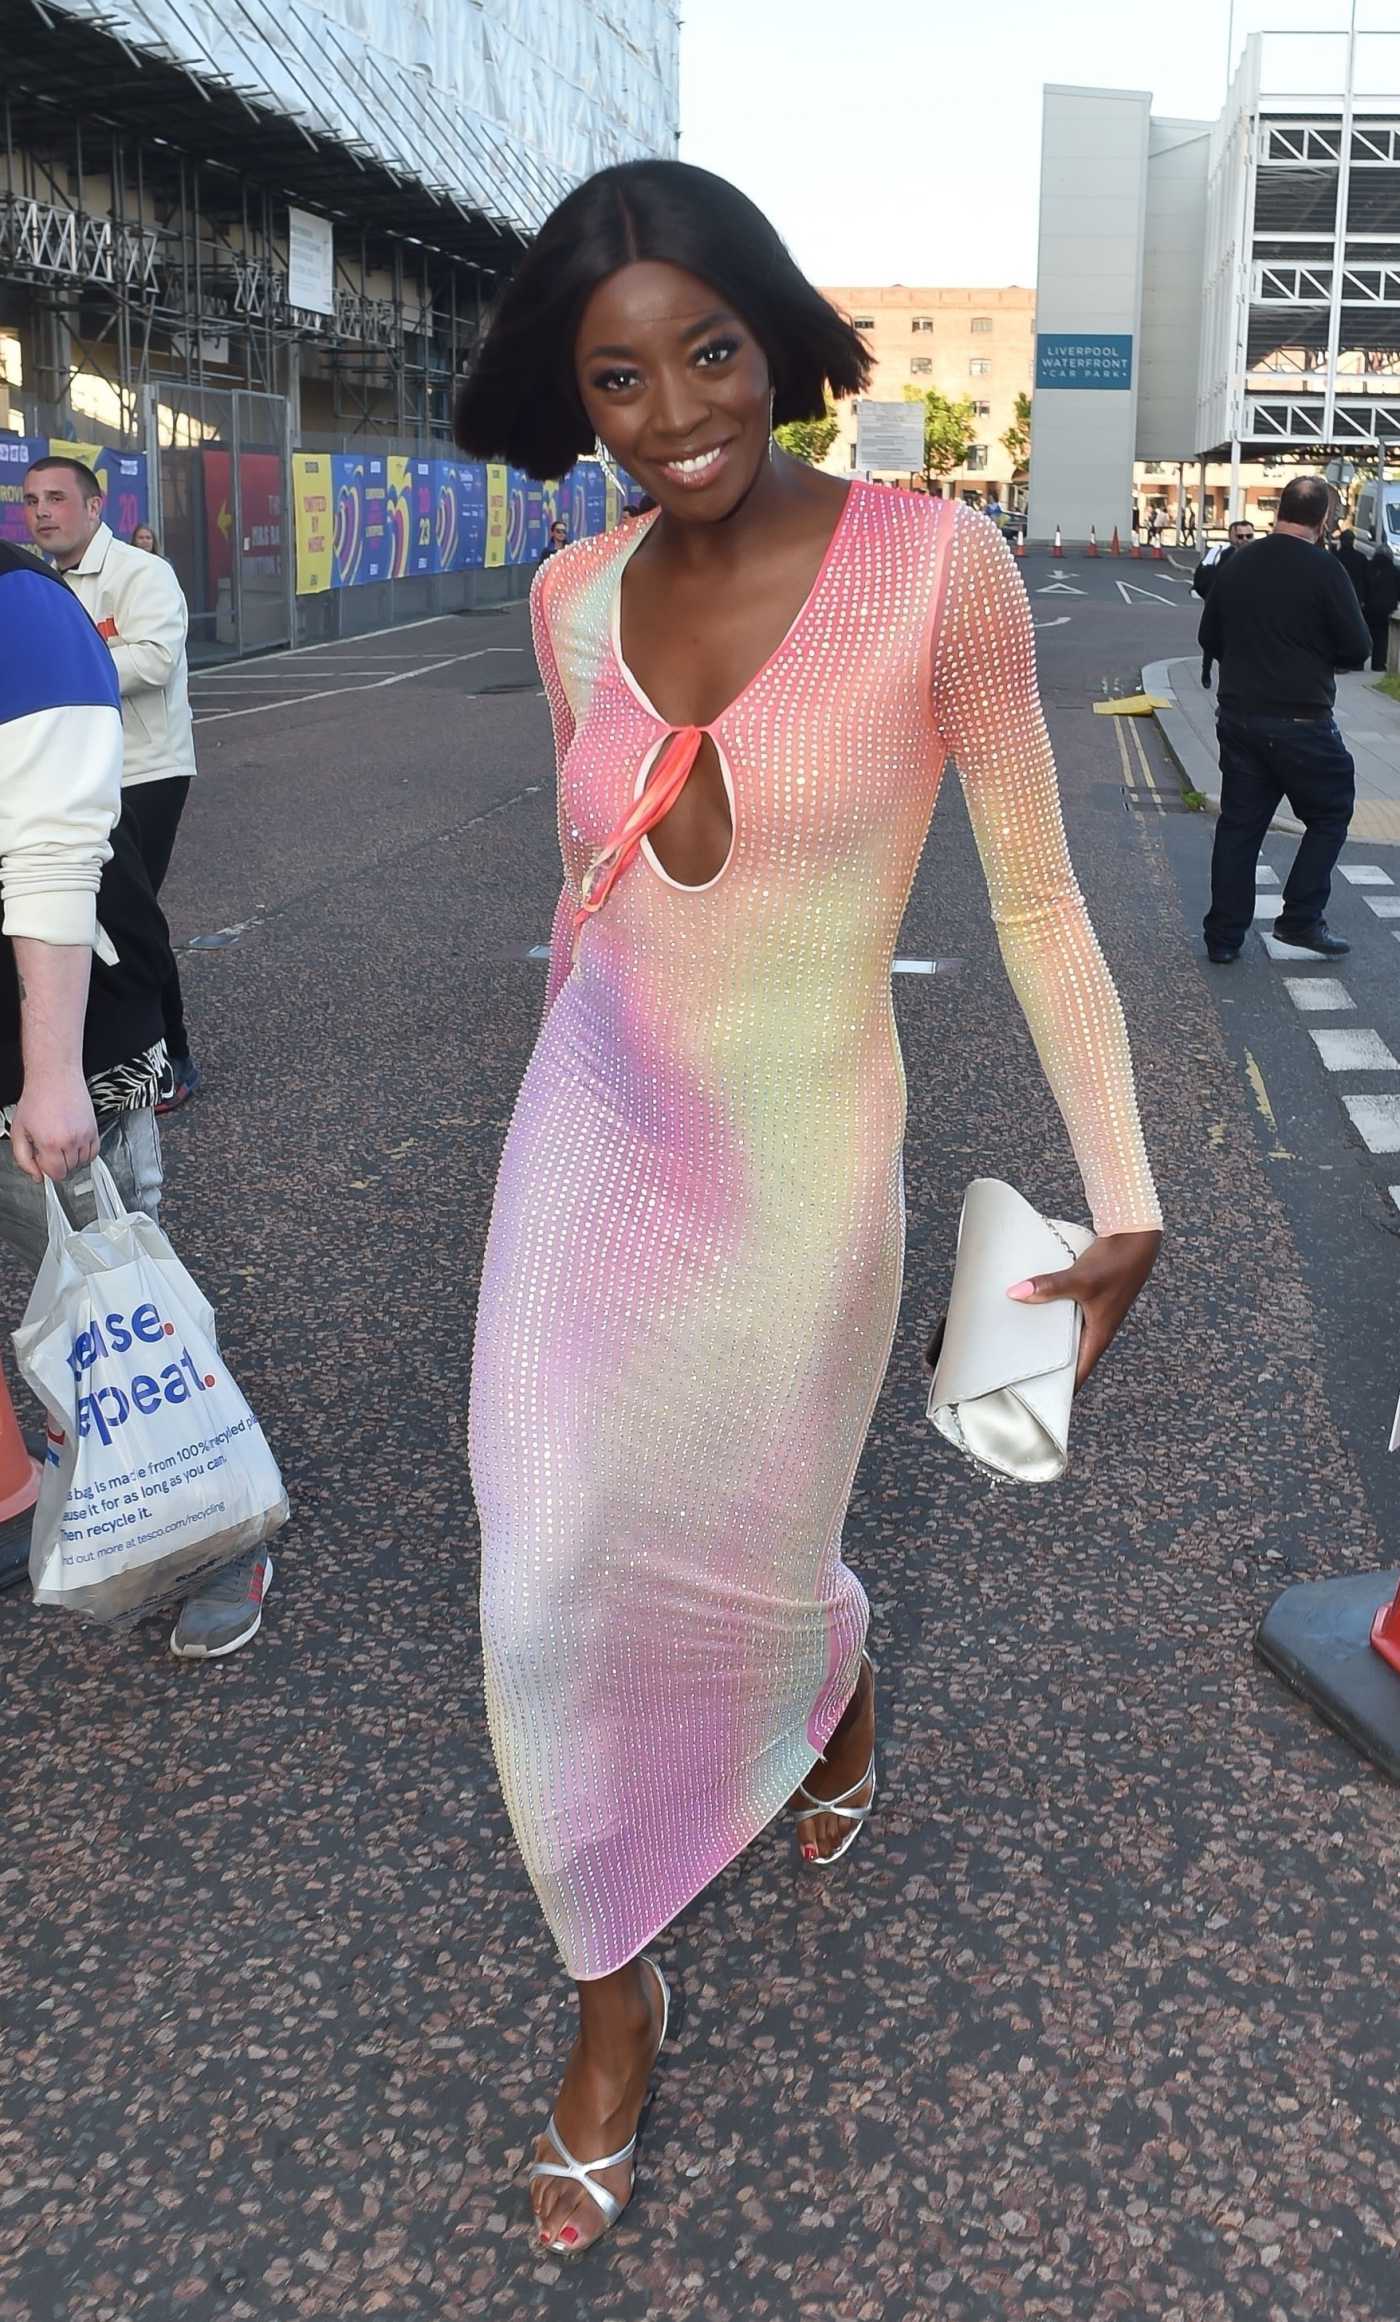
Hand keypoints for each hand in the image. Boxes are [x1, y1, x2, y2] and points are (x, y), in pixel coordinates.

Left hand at [9, 1071, 99, 1183]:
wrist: (54, 1077)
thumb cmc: (37, 1099)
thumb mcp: (18, 1131)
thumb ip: (24, 1158)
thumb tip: (37, 1176)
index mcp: (50, 1143)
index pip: (56, 1174)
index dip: (47, 1169)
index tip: (43, 1159)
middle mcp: (70, 1141)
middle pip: (70, 1170)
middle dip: (58, 1163)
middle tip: (50, 1148)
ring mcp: (85, 1135)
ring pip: (82, 1163)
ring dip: (72, 1158)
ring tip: (62, 1143)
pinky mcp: (94, 1129)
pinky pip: (94, 1152)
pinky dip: (85, 1152)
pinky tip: (73, 1142)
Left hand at [1007, 1229, 1160, 1387]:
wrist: (1134, 1238)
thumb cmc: (1117, 1265)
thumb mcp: (1081, 1280)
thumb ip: (1050, 1287)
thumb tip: (1017, 1293)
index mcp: (1098, 1336)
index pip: (1078, 1374)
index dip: (1060, 1390)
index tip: (1037, 1400)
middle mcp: (1096, 1329)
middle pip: (1068, 1356)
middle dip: (1046, 1365)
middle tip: (1017, 1374)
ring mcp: (1092, 1313)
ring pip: (1065, 1334)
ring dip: (1046, 1337)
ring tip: (1017, 1342)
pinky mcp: (1087, 1297)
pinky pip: (1064, 1313)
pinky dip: (1050, 1314)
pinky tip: (1031, 1308)